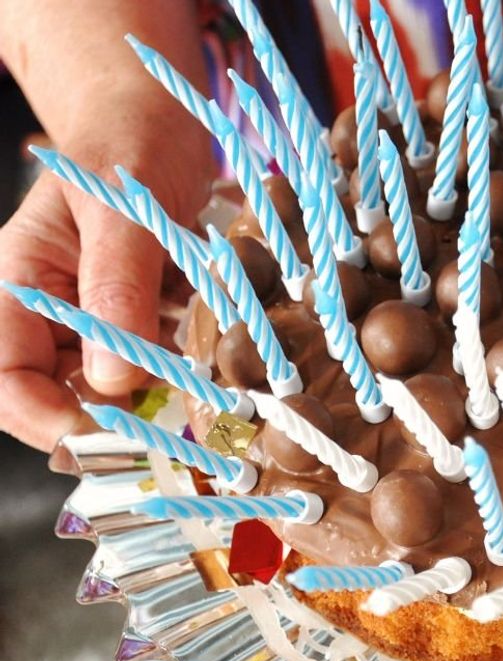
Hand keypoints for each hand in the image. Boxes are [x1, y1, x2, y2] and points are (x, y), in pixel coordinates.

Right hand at [0, 107, 213, 450]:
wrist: (163, 117)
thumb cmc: (128, 143)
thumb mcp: (123, 208)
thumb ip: (116, 285)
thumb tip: (112, 378)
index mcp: (17, 281)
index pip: (3, 377)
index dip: (42, 419)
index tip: (100, 438)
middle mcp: (51, 307)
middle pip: (56, 393)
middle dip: (106, 422)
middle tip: (170, 433)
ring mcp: (97, 313)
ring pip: (112, 385)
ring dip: (156, 398)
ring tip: (205, 398)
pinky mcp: (143, 314)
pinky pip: (156, 360)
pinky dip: (184, 369)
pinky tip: (218, 362)